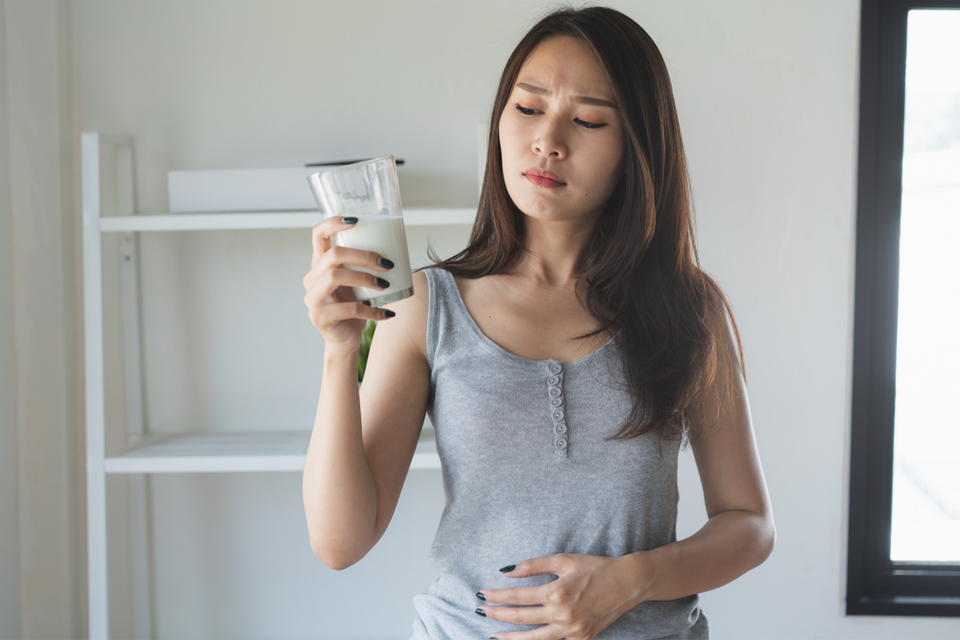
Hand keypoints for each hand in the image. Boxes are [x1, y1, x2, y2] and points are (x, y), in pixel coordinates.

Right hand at [302, 217, 395, 352]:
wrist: (346, 340)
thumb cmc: (355, 305)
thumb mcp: (360, 282)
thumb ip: (367, 264)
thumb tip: (395, 238)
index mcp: (319, 264)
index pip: (318, 234)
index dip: (333, 223)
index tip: (357, 221)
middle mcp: (311, 278)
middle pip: (333, 255)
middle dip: (363, 256)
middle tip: (387, 264)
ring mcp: (313, 298)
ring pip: (335, 276)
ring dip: (364, 278)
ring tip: (385, 285)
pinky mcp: (320, 317)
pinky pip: (348, 309)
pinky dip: (372, 311)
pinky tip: (387, 313)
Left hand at [476, 553, 643, 639]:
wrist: (628, 583)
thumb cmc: (595, 568)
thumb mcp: (563, 560)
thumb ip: (533, 565)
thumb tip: (506, 571)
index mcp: (556, 592)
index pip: (517, 597)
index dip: (496, 596)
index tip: (481, 595)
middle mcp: (562, 614)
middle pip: (521, 619)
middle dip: (497, 616)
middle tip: (481, 613)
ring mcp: (572, 630)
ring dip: (511, 639)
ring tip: (494, 636)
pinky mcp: (581, 638)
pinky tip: (526, 639)